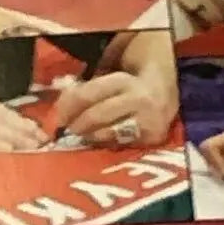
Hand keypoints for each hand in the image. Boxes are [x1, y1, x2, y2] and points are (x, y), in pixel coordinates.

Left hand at [54, 70, 173, 147]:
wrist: (165, 93)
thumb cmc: (128, 86)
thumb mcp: (111, 80)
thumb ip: (90, 90)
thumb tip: (62, 109)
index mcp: (123, 80)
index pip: (89, 93)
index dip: (69, 106)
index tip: (58, 117)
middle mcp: (138, 99)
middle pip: (98, 115)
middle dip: (78, 124)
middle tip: (68, 131)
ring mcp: (148, 120)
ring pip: (110, 133)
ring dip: (91, 137)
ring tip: (82, 137)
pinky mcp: (153, 138)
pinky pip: (123, 144)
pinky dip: (107, 144)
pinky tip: (100, 143)